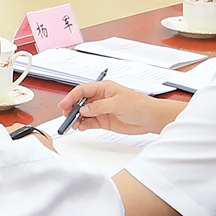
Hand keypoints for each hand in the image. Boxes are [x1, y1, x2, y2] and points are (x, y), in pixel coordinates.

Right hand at [58, 80, 174, 135]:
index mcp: (104, 88)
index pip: (82, 90)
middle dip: (71, 109)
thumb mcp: (118, 103)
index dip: (71, 97)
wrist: (151, 118)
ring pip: (83, 113)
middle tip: (66, 117)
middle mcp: (101, 98)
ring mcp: (102, 110)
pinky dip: (83, 125)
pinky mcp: (104, 120)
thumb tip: (84, 110)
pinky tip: (81, 127)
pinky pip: (89, 122)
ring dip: (76, 119)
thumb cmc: (140, 105)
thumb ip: (99, 107)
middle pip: (80, 102)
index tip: (64, 105)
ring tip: (73, 125)